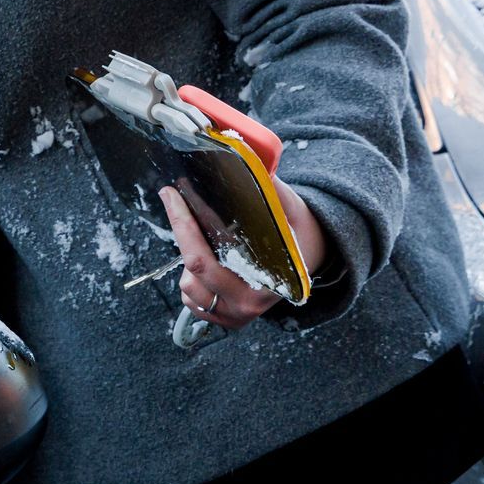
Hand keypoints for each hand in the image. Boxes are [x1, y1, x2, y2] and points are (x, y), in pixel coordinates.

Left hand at [159, 179, 327, 329]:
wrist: (312, 261)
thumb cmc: (299, 232)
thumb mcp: (291, 209)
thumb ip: (269, 191)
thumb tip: (245, 162)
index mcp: (264, 282)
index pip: (205, 258)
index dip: (183, 225)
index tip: (171, 194)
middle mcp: (247, 305)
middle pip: (193, 270)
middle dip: (181, 231)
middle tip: (173, 199)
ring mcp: (234, 316)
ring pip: (188, 287)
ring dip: (189, 262)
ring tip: (208, 241)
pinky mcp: (225, 320)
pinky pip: (191, 301)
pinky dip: (193, 280)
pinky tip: (209, 263)